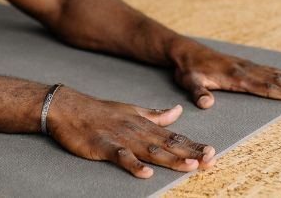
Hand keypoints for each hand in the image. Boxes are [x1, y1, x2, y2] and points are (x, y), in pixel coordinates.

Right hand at [45, 87, 214, 177]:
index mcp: (145, 124)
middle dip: (189, 153)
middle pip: (167, 144)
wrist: (69, 108)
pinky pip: (121, 157)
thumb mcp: (132, 111)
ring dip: (170, 158)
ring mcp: (121, 138)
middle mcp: (137, 131)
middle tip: (209, 159)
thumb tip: (178, 112)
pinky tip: (145, 173)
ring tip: (189, 165)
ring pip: (150, 150)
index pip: (174, 136)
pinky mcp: (104, 146)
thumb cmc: (101, 112)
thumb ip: (156, 115)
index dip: (192, 145)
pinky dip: (133, 165)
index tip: (211, 152)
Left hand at [169, 41, 280, 108]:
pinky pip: (269, 69)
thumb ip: (199, 92)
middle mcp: (246, 70)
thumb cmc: (188, 69)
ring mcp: (247, 66)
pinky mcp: (246, 65)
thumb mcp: (189, 82)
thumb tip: (207, 103)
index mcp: (236, 77)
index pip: (264, 87)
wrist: (186, 51)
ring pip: (276, 74)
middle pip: (276, 80)